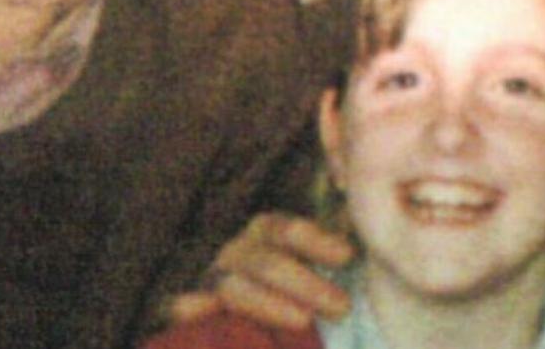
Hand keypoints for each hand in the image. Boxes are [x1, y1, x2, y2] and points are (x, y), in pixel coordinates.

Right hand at [167, 213, 354, 330]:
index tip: (348, 256)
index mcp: (265, 235)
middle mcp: (236, 253)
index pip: (285, 229)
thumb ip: (341, 240)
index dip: (315, 240)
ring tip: (305, 321)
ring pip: (234, 287)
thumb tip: (366, 215)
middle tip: (342, 306)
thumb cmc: (307, 290)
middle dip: (305, 282)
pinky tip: (201, 309)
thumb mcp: (324, 264)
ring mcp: (212, 283)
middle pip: (264, 260)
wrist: (261, 329)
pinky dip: (188, 308)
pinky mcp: (187, 313)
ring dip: (269, 303)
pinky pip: (178, 307)